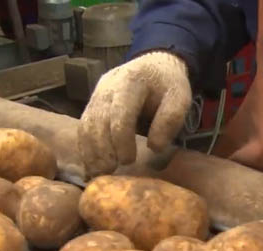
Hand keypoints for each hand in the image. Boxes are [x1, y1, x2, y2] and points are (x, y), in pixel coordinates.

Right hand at [78, 51, 191, 176]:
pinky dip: (85, 148)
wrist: (153, 64)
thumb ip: (170, 119)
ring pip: (86, 125)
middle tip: (109, 173)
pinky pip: (83, 127)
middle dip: (102, 149)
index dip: (122, 139)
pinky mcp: (91, 104)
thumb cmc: (167, 84)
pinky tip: (91, 167)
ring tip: (98, 175)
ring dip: (90, 152)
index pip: (120, 112)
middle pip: (98, 120)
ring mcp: (96, 95)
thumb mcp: (180, 96)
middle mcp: (107, 86)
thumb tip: (154, 148)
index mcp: (131, 81)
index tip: (129, 161)